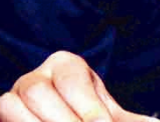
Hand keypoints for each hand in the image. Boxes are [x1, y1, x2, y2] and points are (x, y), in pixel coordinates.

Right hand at [0, 52, 157, 121]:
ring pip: (13, 105)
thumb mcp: (105, 112)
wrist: (61, 116)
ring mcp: (12, 95)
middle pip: (39, 92)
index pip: (73, 81)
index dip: (87, 108)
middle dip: (63, 120)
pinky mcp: (2, 113)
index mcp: (65, 64)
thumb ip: (125, 120)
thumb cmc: (84, 113)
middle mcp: (35, 76)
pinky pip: (3, 117)